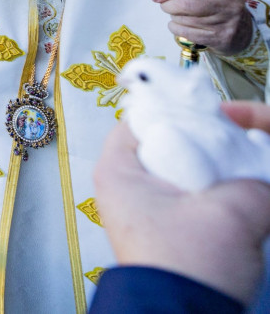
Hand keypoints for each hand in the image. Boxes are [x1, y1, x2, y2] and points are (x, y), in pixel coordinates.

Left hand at [94, 103, 269, 303]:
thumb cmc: (188, 267)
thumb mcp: (233, 211)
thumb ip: (258, 178)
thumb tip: (268, 162)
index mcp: (120, 168)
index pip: (146, 116)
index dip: (186, 108)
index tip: (221, 111)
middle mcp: (127, 184)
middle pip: (171, 140)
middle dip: (211, 139)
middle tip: (244, 136)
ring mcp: (147, 208)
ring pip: (188, 169)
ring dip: (220, 166)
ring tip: (251, 163)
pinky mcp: (170, 228)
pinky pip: (196, 195)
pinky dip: (221, 190)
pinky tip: (248, 191)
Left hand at [151, 0, 252, 55]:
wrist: (242, 32)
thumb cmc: (218, 6)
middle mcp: (228, 5)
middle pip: (187, 4)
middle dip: (168, 5)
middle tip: (165, 5)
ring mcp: (225, 24)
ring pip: (185, 20)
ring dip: (173, 17)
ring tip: (175, 14)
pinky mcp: (219, 39)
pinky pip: (187, 33)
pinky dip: (176, 28)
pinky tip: (178, 25)